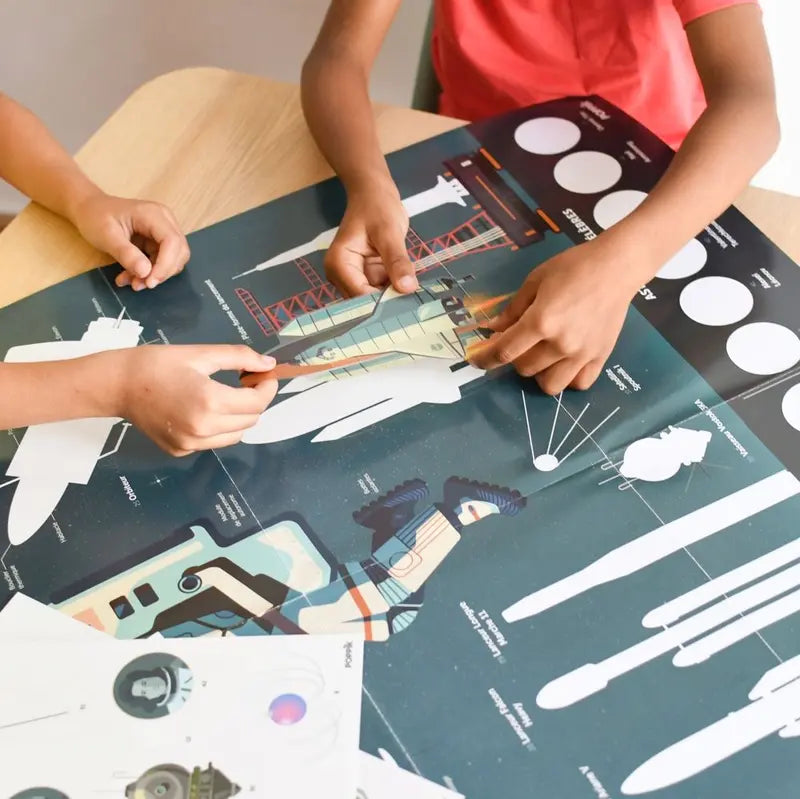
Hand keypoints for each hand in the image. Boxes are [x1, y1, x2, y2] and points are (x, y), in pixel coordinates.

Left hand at [71, 192, 189, 291]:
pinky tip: (130, 276)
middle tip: (140, 284)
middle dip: (162, 272)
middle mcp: (165, 222)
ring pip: (173, 260)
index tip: (149, 282)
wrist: (88, 209)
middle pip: (179, 252)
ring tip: (131, 281)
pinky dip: (149, 273)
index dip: (166, 265)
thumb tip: (146, 272)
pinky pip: (162, 262)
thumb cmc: (95, 217)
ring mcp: (163, 232)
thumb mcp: (106, 236)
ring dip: (155, 275)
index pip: (172, 242)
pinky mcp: (158, 242)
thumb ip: (126, 254)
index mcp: (154, 215)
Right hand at [112, 344, 276, 455]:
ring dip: (240, 416)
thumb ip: (240, 358)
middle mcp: (203, 429)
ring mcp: (191, 444)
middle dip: (255, 400)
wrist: (118, 384)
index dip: (267, 388)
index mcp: (210, 401)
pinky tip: (204, 410)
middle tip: (246, 381)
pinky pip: (214, 442)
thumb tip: (269, 364)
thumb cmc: (158, 363)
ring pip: (236, 435)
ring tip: (226, 396)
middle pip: (250, 420)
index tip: (265, 375)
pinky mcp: (181, 451)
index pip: (257, 402)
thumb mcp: (202, 354)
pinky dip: (219, 427)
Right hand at [324, 180, 417, 295]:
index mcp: (339, 264)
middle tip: (416, 305)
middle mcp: (342, 275)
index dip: (381, 303)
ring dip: (394, 298)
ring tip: (416, 299)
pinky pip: (382, 290)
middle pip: (364, 301)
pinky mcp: (367, 276)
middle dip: (388, 302)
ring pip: (375, 298)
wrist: (374, 193)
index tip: (407, 306)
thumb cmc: (377, 207)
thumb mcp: (389, 232)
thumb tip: (407, 288)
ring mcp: (354, 277)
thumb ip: (397, 261)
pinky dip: (395, 290)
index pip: (359, 296)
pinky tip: (411, 289)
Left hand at [470, 239, 640, 394]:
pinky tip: (565, 363)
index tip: (476, 360)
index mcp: (541, 322)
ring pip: (550, 385)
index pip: (504, 351)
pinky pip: (579, 384)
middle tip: (521, 342)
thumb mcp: (536, 281)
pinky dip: (568, 379)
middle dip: (515, 358)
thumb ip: (513, 309)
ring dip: (539, 373)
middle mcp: (560, 344)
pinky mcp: (600, 357)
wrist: (616, 267)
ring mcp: (582, 354)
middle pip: (524, 369)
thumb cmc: (573, 267)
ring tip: (543, 355)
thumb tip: (494, 329)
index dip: (485, 359)